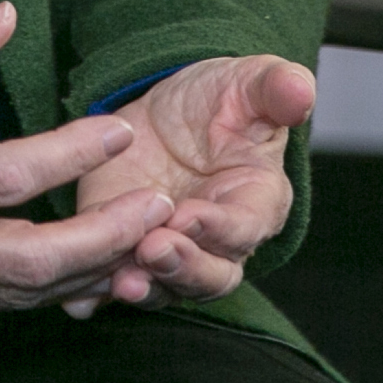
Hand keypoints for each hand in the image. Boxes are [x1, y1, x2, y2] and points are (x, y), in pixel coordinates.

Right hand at [0, 4, 176, 320]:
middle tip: (158, 208)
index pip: (4, 177)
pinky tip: (84, 271)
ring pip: (18, 297)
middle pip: (28, 260)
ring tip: (141, 242)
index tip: (115, 127)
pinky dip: (45, 294)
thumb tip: (7, 16)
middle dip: (104, 238)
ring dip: (87, 273)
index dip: (69, 155)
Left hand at [64, 53, 315, 315]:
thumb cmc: (220, 100)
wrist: (167, 108)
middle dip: (183, 267)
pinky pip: (114, 282)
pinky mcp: (125, 250)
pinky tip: (80, 300)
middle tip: (153, 250)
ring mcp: (171, 249)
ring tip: (122, 278)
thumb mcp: (248, 83)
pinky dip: (98, 295)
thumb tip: (302, 92)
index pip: (246, 227)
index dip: (220, 228)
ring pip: (166, 287)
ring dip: (146, 286)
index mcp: (256, 202)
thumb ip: (276, 88)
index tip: (190, 216)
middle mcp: (217, 240)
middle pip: (211, 275)